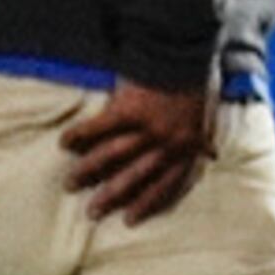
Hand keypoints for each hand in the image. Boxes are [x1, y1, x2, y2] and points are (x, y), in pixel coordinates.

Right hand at [62, 77, 215, 222]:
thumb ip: (200, 137)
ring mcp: (147, 127)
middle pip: (135, 176)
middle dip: (112, 196)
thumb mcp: (203, 117)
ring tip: (70, 184)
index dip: (148, 203)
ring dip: (89, 171)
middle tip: (92, 212)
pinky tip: (64, 144)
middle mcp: (168, 142)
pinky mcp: (127, 109)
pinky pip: (98, 128)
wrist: (182, 54)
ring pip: (113, 156)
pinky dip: (80, 136)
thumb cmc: (192, 86)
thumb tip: (210, 154)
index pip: (167, 184)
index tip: (129, 220)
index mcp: (187, 147)